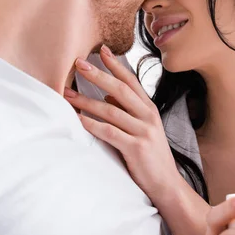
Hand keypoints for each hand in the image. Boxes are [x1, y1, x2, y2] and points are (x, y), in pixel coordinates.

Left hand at [65, 46, 179, 199]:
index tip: (101, 50)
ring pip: (111, 110)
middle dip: (98, 75)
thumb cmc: (151, 156)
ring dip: (86, 101)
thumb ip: (128, 111)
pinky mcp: (136, 148)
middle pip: (120, 90)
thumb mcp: (144, 129)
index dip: (116, 65)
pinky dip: (92, 124)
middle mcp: (148, 116)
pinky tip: (79, 119)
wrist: (167, 184)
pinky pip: (110, 132)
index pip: (132, 81)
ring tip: (68, 94)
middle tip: (79, 64)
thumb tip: (107, 96)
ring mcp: (143, 132)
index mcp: (150, 109)